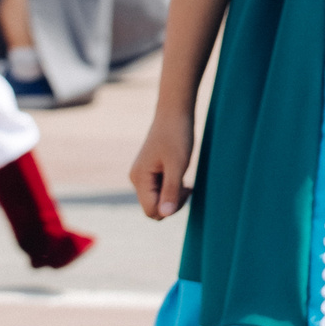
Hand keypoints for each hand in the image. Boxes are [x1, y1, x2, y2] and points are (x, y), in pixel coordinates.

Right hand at [130, 105, 197, 219]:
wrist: (175, 111)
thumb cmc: (177, 135)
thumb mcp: (178, 165)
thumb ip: (171, 191)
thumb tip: (164, 215)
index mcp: (139, 179)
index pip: (151, 211)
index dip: (171, 208)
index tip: (186, 189)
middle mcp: (136, 179)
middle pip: (153, 208)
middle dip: (172, 203)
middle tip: (187, 186)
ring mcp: (142, 175)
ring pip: (157, 200)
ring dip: (173, 195)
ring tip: (185, 180)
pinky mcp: (150, 171)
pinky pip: (159, 190)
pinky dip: (172, 188)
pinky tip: (182, 178)